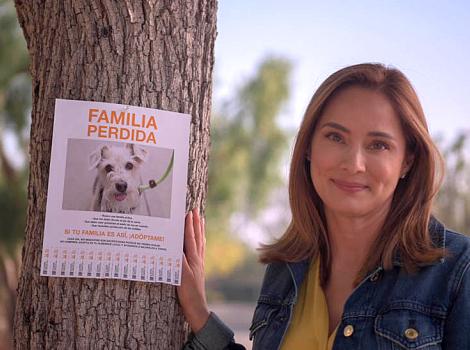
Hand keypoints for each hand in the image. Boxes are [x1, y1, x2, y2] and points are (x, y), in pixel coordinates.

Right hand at [177, 208, 209, 332]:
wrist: (197, 308)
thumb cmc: (188, 293)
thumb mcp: (181, 277)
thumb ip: (179, 261)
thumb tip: (176, 245)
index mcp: (193, 259)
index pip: (190, 238)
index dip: (189, 225)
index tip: (189, 213)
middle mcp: (197, 259)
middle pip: (197, 237)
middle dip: (196, 223)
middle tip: (196, 210)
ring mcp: (198, 264)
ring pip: (199, 243)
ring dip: (199, 230)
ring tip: (200, 220)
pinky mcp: (197, 269)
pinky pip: (200, 251)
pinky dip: (199, 242)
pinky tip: (200, 241)